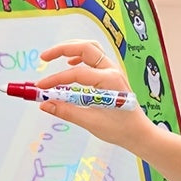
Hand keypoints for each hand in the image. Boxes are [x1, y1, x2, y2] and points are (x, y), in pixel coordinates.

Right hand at [36, 41, 154, 150]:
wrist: (138, 133)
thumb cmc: (120, 129)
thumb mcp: (91, 122)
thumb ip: (67, 111)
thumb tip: (45, 104)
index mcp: (109, 81)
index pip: (76, 74)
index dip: (56, 79)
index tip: (41, 88)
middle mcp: (112, 71)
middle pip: (85, 48)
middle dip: (62, 49)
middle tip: (44, 58)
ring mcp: (112, 70)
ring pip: (90, 48)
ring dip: (72, 48)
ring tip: (54, 56)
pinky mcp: (110, 75)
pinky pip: (95, 57)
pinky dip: (80, 56)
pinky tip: (70, 63)